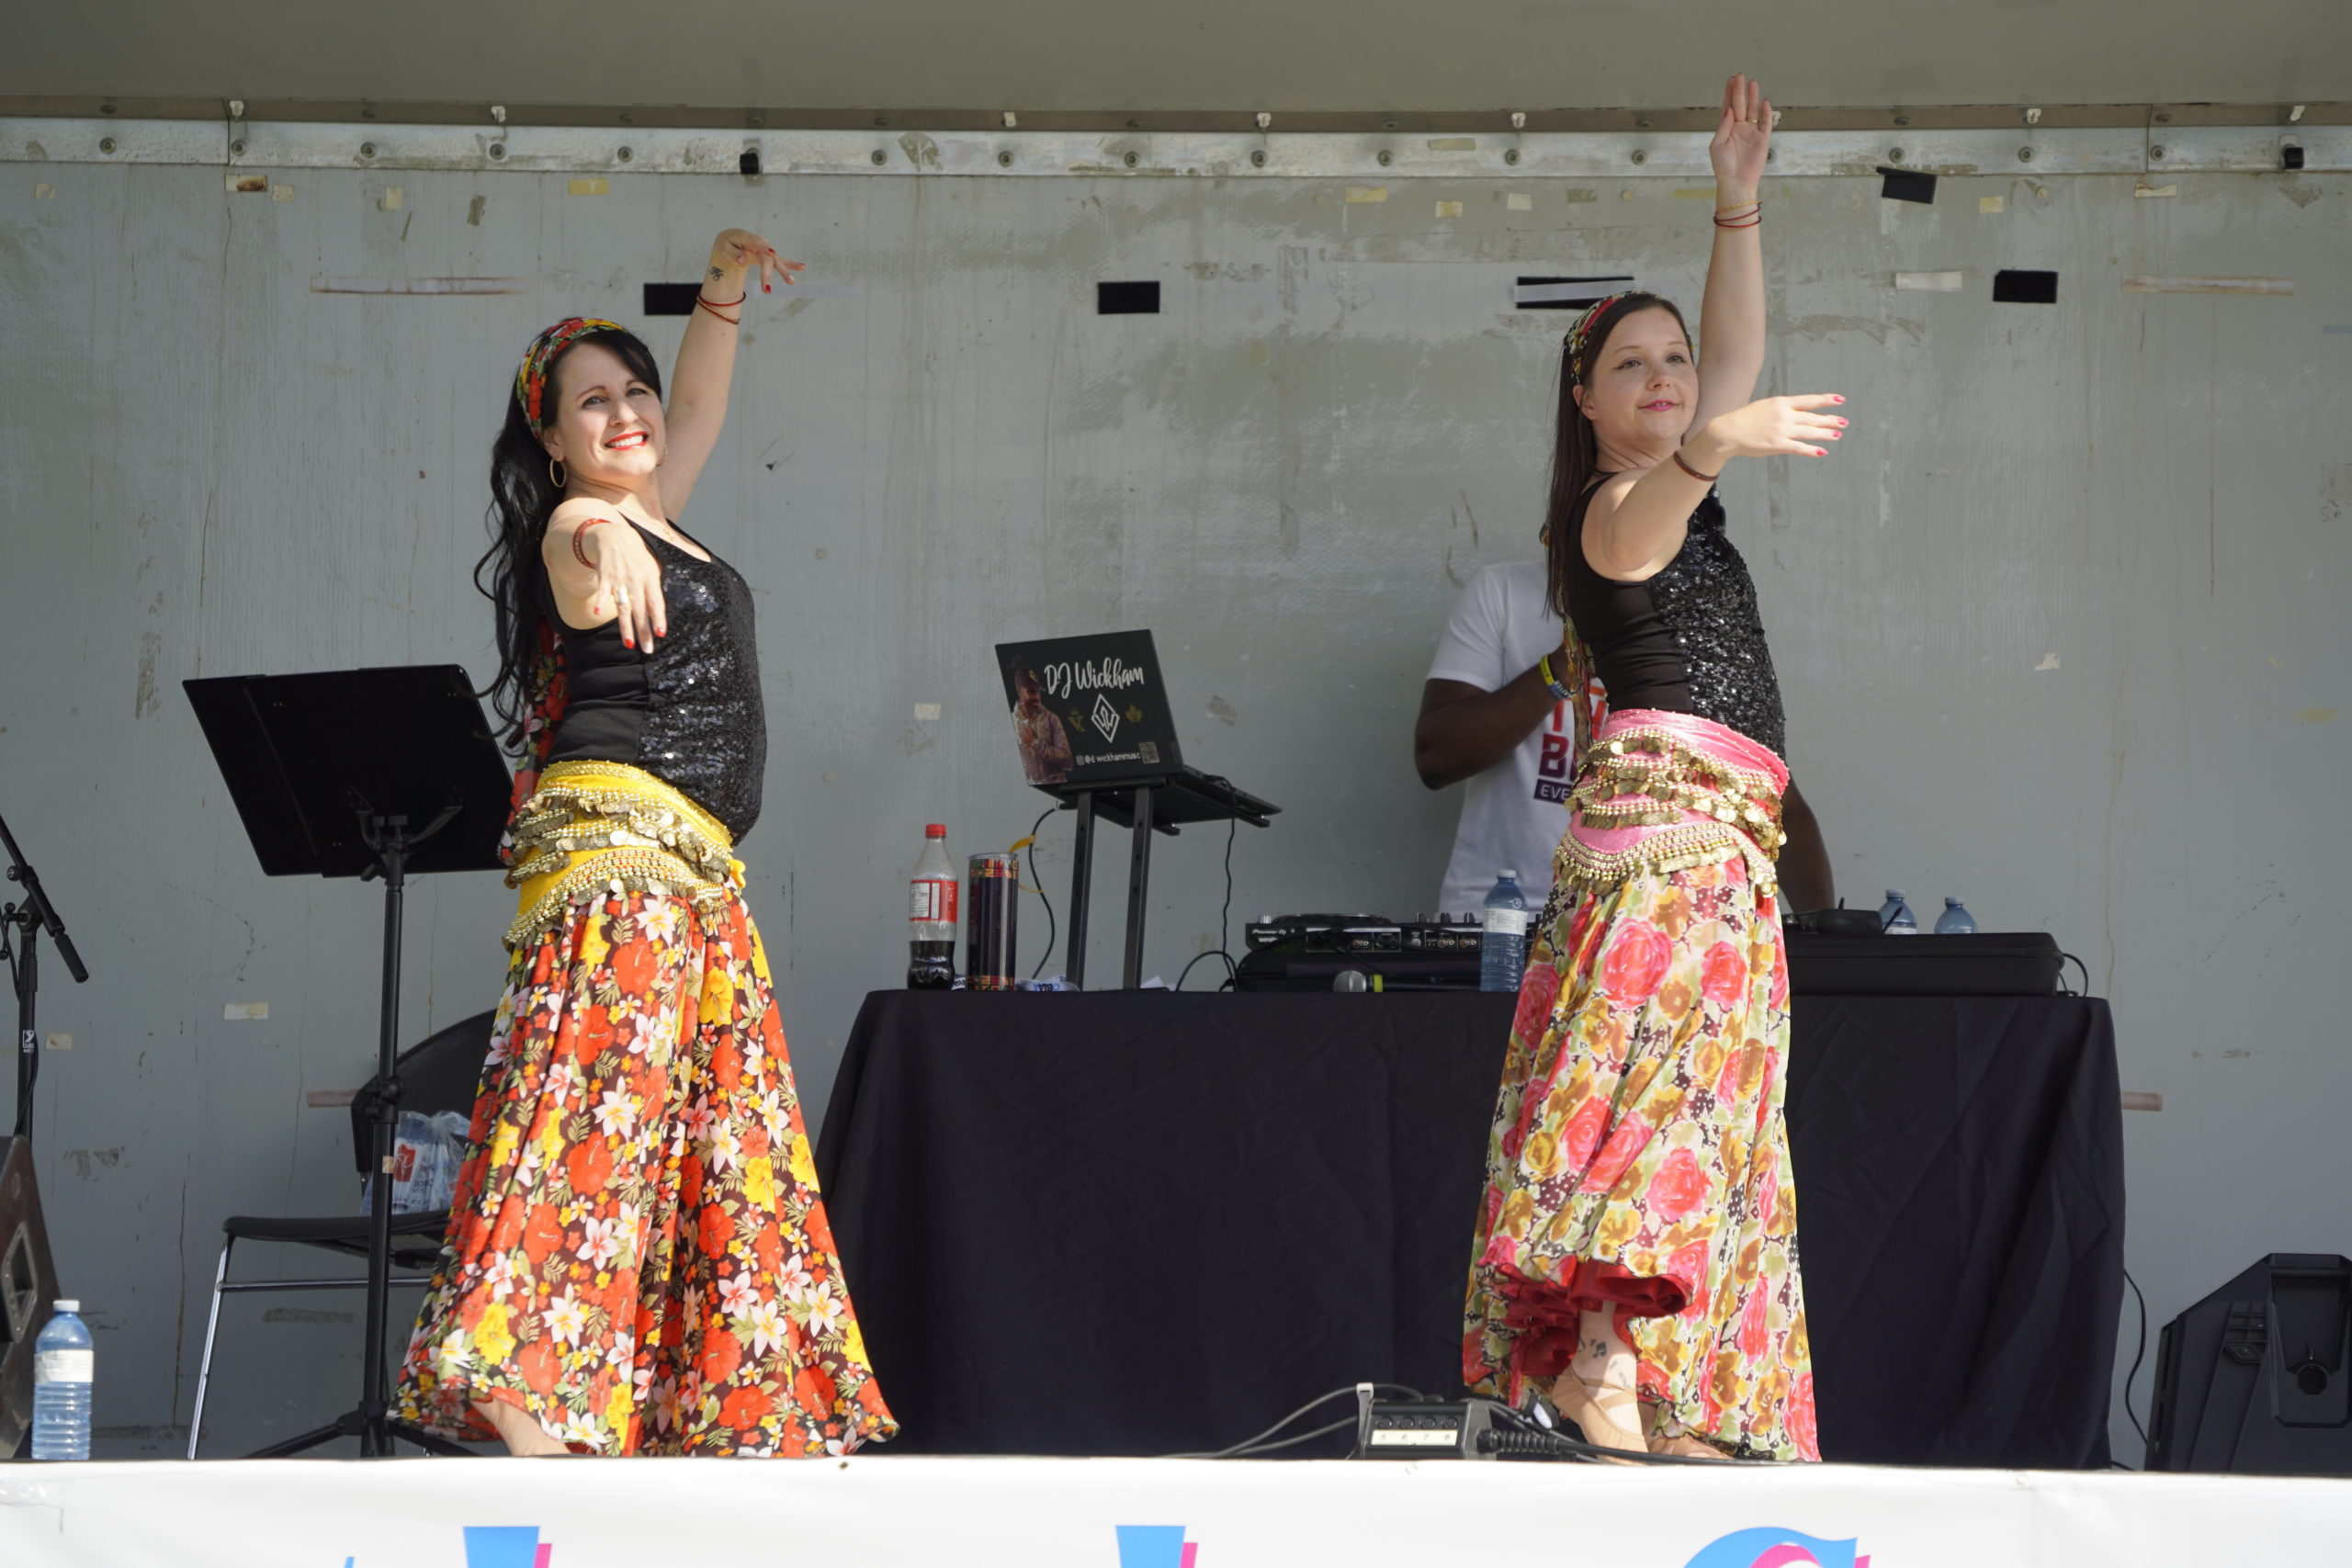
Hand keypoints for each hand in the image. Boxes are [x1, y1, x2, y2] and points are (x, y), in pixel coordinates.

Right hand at [580, 519, 668, 649]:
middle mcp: (636, 580)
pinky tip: (598, 611)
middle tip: (647, 649)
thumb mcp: (650, 569)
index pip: (656, 602)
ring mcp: (620, 578)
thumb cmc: (636, 557)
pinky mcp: (605, 576)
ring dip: (626, 626)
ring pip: (623, 606)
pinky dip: (601, 600)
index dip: (658, 618)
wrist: (615, 537)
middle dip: (644, 631)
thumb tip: (657, 613)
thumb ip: (652, 589)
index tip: (660, 634)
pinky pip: (603, 590)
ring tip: (629, 644)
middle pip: (640, 610)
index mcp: (650, 578)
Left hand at [709, 228, 803, 294]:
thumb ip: (734, 255)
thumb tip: (743, 260)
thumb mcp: (725, 249)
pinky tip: (803, 267)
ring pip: (775, 261)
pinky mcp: (769, 255)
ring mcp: (765, 249)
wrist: (733, 240)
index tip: (771, 252)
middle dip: (767, 273)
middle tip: (767, 289)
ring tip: (791, 282)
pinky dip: (791, 264)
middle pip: (766, 258)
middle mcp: (759, 243)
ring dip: (783, 272)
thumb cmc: (728, 245)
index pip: (756, 243)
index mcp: (747, 238)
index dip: (764, 247)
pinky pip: (780, 260)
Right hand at [1698, 394, 1846, 461]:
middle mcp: (1784, 415)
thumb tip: (1798, 412)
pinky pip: (1799, 447)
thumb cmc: (1744, 419)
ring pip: (1809, 432)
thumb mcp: (1764, 406)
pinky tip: (1823, 451)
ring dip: (1825, 434)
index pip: (1809, 401)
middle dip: (1830, 420)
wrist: (1727, 431)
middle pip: (1813, 417)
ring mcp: (1781, 430)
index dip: (1826, 401)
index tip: (1840, 400)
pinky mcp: (1777, 445)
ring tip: (1837, 435)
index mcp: (1781, 403)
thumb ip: (1782, 409)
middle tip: (1844, 422)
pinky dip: (1812, 450)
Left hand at [1709, 73, 1770, 198]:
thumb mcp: (1717, 145)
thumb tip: (1728, 110)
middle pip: (1740, 105)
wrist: (1736, 182)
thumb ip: (1723, 126)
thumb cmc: (1723, 166)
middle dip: (1740, 90)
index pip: (1728, 107)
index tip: (1730, 80)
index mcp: (1726, 129)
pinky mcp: (1762, 139)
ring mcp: (1751, 132)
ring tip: (1752, 83)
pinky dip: (1766, 112)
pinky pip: (1766, 122)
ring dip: (1752, 97)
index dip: (1729, 93)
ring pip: (1753, 110)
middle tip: (1740, 75)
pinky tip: (1764, 101)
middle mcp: (1739, 128)